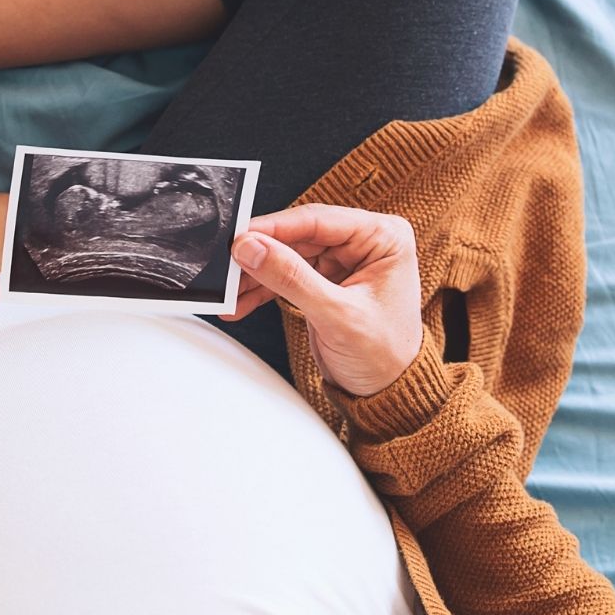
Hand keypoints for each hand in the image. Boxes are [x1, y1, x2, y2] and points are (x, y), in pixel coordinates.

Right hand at [221, 205, 422, 397]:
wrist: (387, 393)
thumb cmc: (384, 356)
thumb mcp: (337, 315)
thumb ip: (292, 278)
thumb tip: (252, 247)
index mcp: (383, 236)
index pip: (319, 220)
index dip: (274, 227)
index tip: (240, 237)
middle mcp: (364, 241)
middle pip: (298, 236)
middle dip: (261, 255)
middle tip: (227, 267)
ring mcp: (343, 261)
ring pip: (286, 255)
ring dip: (256, 275)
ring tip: (229, 292)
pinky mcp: (325, 280)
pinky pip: (286, 275)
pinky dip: (262, 289)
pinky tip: (240, 302)